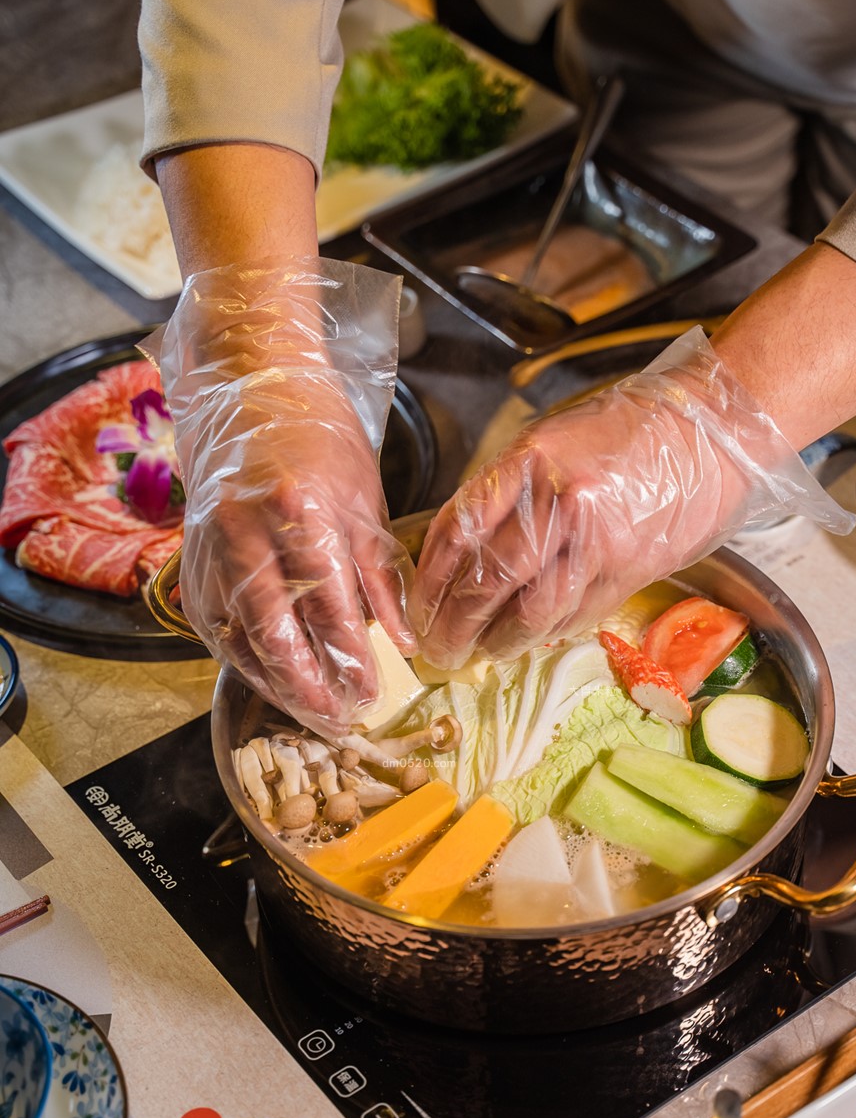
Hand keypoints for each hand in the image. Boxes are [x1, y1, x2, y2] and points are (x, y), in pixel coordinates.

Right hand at [178, 386, 412, 726]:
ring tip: (314, 715)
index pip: (325, 600)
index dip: (348, 654)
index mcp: (296, 508)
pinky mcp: (191, 568)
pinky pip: (217, 630)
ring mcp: (209, 551)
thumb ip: (381, 577)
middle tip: (340, 720)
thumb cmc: (318, 445)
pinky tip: (277, 686)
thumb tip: (401, 641)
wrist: (252, 397)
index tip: (373, 691)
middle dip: (308, 685)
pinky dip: (248, 663)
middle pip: (273, 630)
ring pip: (239, 637)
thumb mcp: (365, 504)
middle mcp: (242, 532)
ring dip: (276, 684)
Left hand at [412, 327, 850, 666]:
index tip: (418, 608)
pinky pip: (575, 614)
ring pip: (531, 611)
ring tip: (479, 654)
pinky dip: (546, 633)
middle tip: (438, 651)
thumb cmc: (631, 430)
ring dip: (499, 641)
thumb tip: (463, 548)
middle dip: (455, 625)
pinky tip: (528, 640)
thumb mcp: (552, 440)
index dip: (431, 580)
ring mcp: (597, 541)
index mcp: (529, 461)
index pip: (459, 531)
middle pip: (487, 580)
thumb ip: (508, 490)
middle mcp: (558, 502)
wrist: (713, 433)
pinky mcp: (630, 570)